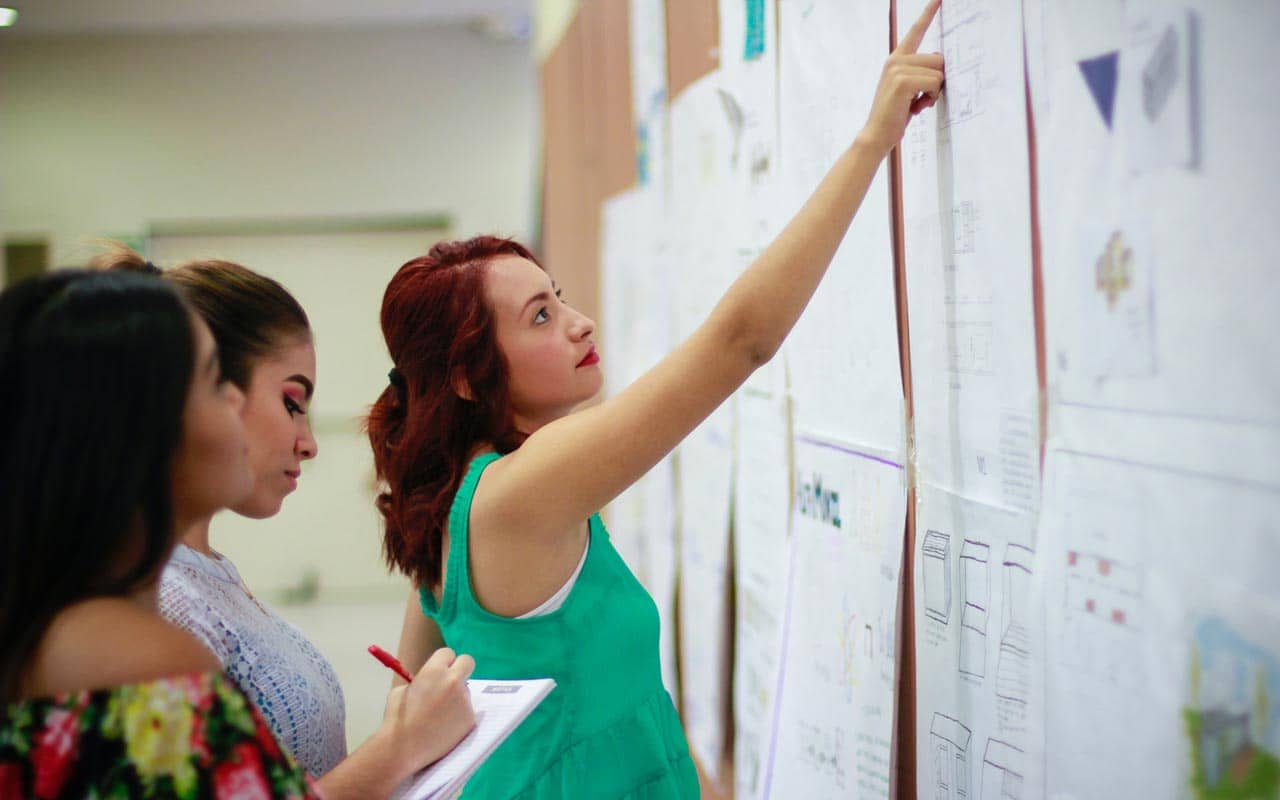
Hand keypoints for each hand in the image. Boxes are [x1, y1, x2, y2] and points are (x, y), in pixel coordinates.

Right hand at [378, 647, 475, 775]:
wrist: (403, 748)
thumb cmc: (397, 718)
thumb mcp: (402, 690)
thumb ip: (421, 681)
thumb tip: (432, 681)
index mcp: (434, 670)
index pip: (448, 653)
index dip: (443, 662)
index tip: (441, 671)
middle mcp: (453, 681)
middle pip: (468, 662)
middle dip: (461, 670)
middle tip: (452, 683)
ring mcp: (464, 700)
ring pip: (467, 691)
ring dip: (458, 698)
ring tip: (440, 716)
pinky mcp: (470, 718)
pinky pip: (467, 711)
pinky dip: (459, 717)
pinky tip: (445, 728)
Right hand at [858, 0, 945, 156]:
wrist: (876, 134)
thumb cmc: (894, 115)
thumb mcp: (908, 90)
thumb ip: (920, 73)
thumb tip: (941, 67)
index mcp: (896, 59)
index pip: (915, 31)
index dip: (928, 13)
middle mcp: (896, 59)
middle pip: (938, 58)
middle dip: (937, 81)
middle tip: (923, 98)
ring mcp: (897, 69)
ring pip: (938, 72)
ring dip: (935, 92)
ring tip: (918, 104)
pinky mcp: (903, 81)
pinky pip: (934, 82)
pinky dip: (931, 97)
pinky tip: (917, 108)